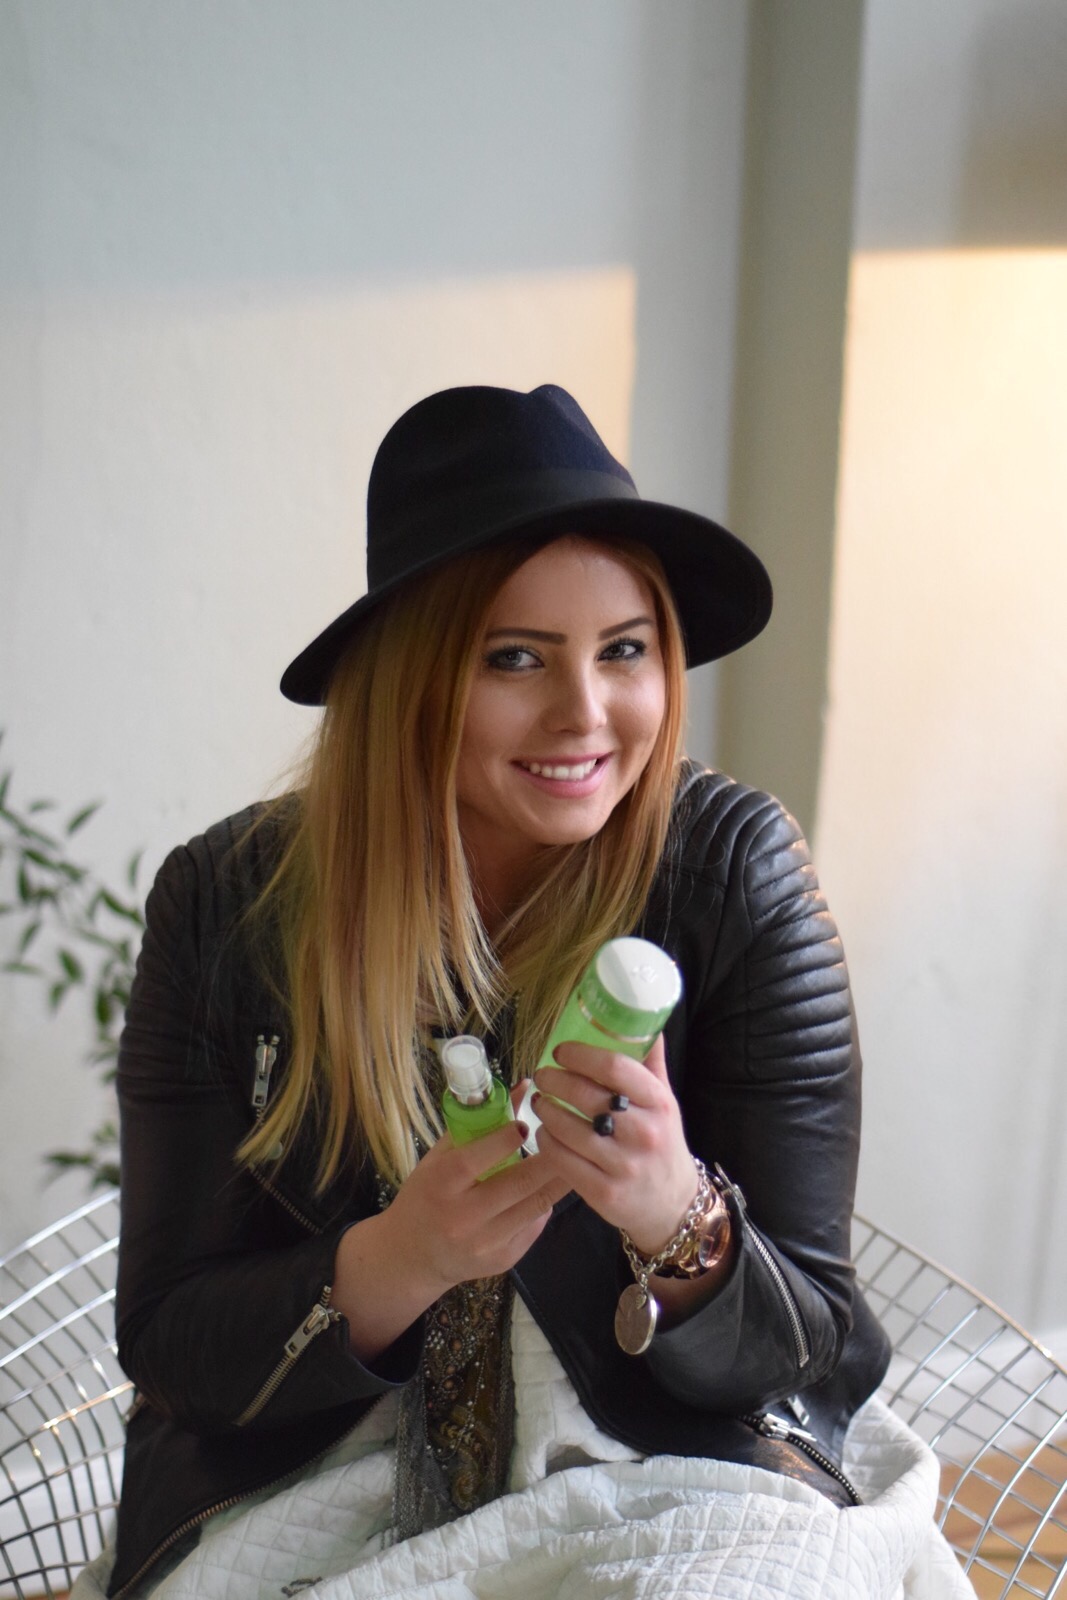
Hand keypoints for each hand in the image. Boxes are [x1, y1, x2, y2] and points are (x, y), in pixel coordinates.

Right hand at [383, 1089, 570, 1293]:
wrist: (411, 1256)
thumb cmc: (426, 1195)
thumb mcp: (440, 1158)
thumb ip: (478, 1124)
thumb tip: (523, 1087)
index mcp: (441, 1184)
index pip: (478, 1158)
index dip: (506, 1139)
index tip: (527, 1122)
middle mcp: (463, 1218)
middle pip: (519, 1183)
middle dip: (551, 1157)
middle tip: (572, 1135)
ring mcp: (485, 1243)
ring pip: (536, 1206)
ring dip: (560, 1179)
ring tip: (575, 1157)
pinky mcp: (503, 1261)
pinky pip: (534, 1226)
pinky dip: (545, 1204)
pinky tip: (550, 1188)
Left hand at [532, 1036, 697, 1255]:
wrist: (672, 1203)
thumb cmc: (661, 1142)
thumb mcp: (665, 1100)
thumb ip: (649, 1061)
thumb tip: (641, 1016)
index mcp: (659, 1103)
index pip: (615, 1067)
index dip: (581, 1054)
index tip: (561, 1051)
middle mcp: (644, 1133)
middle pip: (586, 1095)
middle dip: (554, 1080)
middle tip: (542, 1074)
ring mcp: (623, 1165)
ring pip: (568, 1128)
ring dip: (545, 1109)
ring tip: (539, 1101)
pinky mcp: (604, 1192)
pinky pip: (562, 1159)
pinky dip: (546, 1141)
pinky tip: (544, 1132)